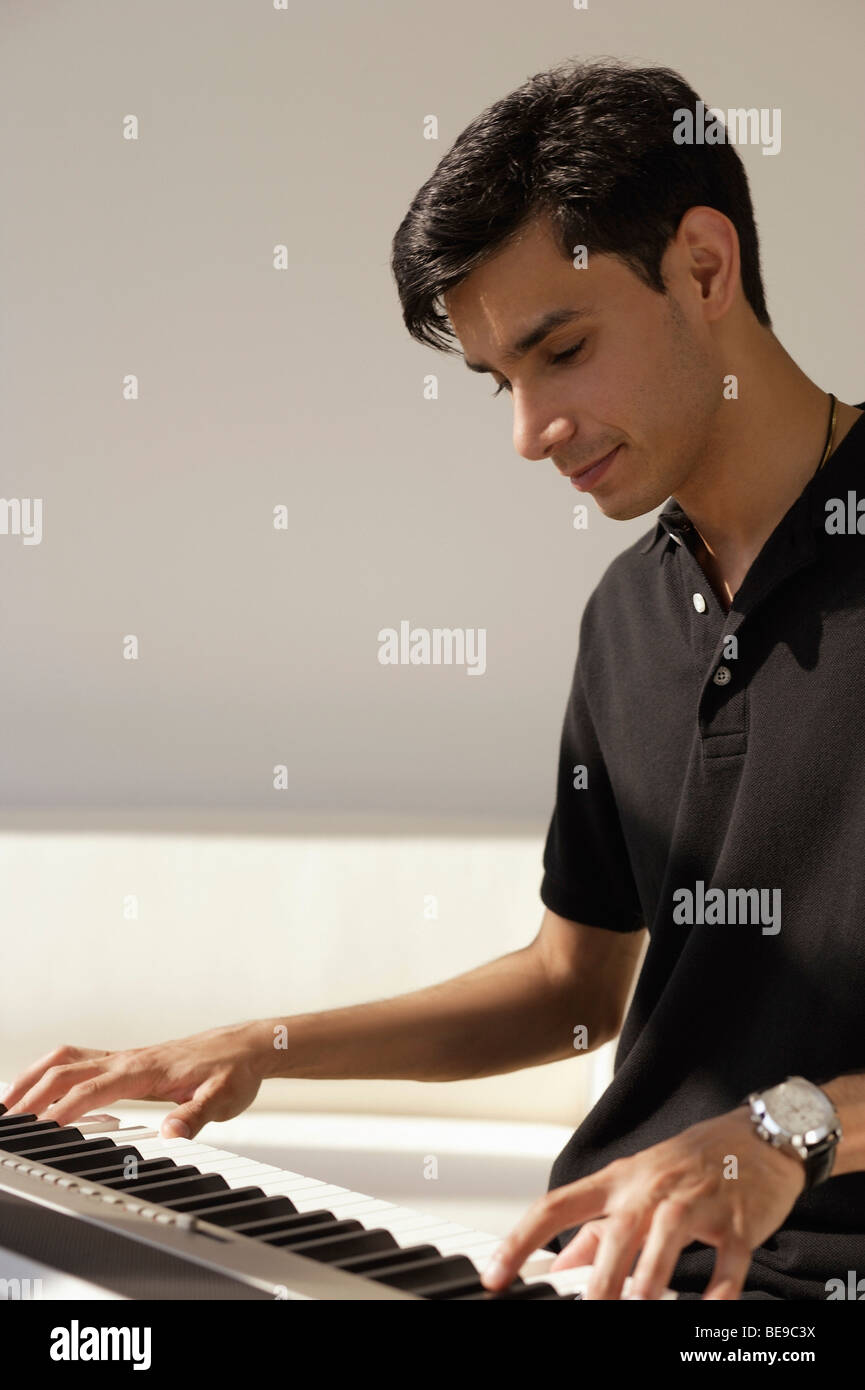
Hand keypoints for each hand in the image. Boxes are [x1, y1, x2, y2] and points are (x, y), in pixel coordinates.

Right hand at [1, 1022, 268, 1139]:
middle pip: (65, 1070)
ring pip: (65, 1059)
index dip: (61, 1110)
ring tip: (8, 1104)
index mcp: (145, 1069)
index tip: (38, 1130)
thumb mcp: (223, 1099)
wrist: (246, 1046)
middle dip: (31, 1095)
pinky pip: (78, 1059)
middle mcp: (128, 1059)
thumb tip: (172, 1132)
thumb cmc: (233, 1070)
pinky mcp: (126, 1061)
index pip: (91, 1089)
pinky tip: (40, 1087)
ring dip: (33, 1078)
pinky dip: (50, 1071)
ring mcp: (124, 1057)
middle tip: (9, 1124)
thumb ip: (196, 1116)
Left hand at [481, 1106, 805, 1299]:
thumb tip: (556, 1268)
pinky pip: (728, 1257)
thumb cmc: (691, 1162)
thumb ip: (595, 1229)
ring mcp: (697, 1201)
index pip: (557, 1205)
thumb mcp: (636, 1184)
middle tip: (586, 1310)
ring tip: (638, 1307)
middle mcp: (652, 1188)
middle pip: (616, 1229)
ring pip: (667, 1237)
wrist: (760, 1134)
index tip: (496, 1274)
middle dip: (599, 1275)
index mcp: (619, 1180)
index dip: (521, 1239)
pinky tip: (708, 1311)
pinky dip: (719, 1288)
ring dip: (650, 1276)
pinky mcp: (738, 1220)